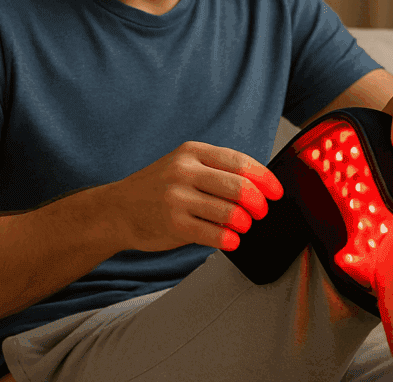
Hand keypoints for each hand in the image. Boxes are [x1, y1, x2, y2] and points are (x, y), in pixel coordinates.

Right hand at [110, 142, 282, 252]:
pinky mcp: (173, 224)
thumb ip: (215, 169)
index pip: (239, 162)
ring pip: (230, 212)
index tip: (276, 191)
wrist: (116, 209)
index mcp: (192, 152)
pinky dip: (230, 239)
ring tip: (243, 226)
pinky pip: (214, 234)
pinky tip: (231, 240)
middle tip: (261, 212)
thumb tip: (258, 184)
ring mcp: (177, 198)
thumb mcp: (183, 164)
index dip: (264, 178)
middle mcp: (184, 171)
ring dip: (245, 223)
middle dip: (258, 203)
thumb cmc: (156, 188)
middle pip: (239, 187)